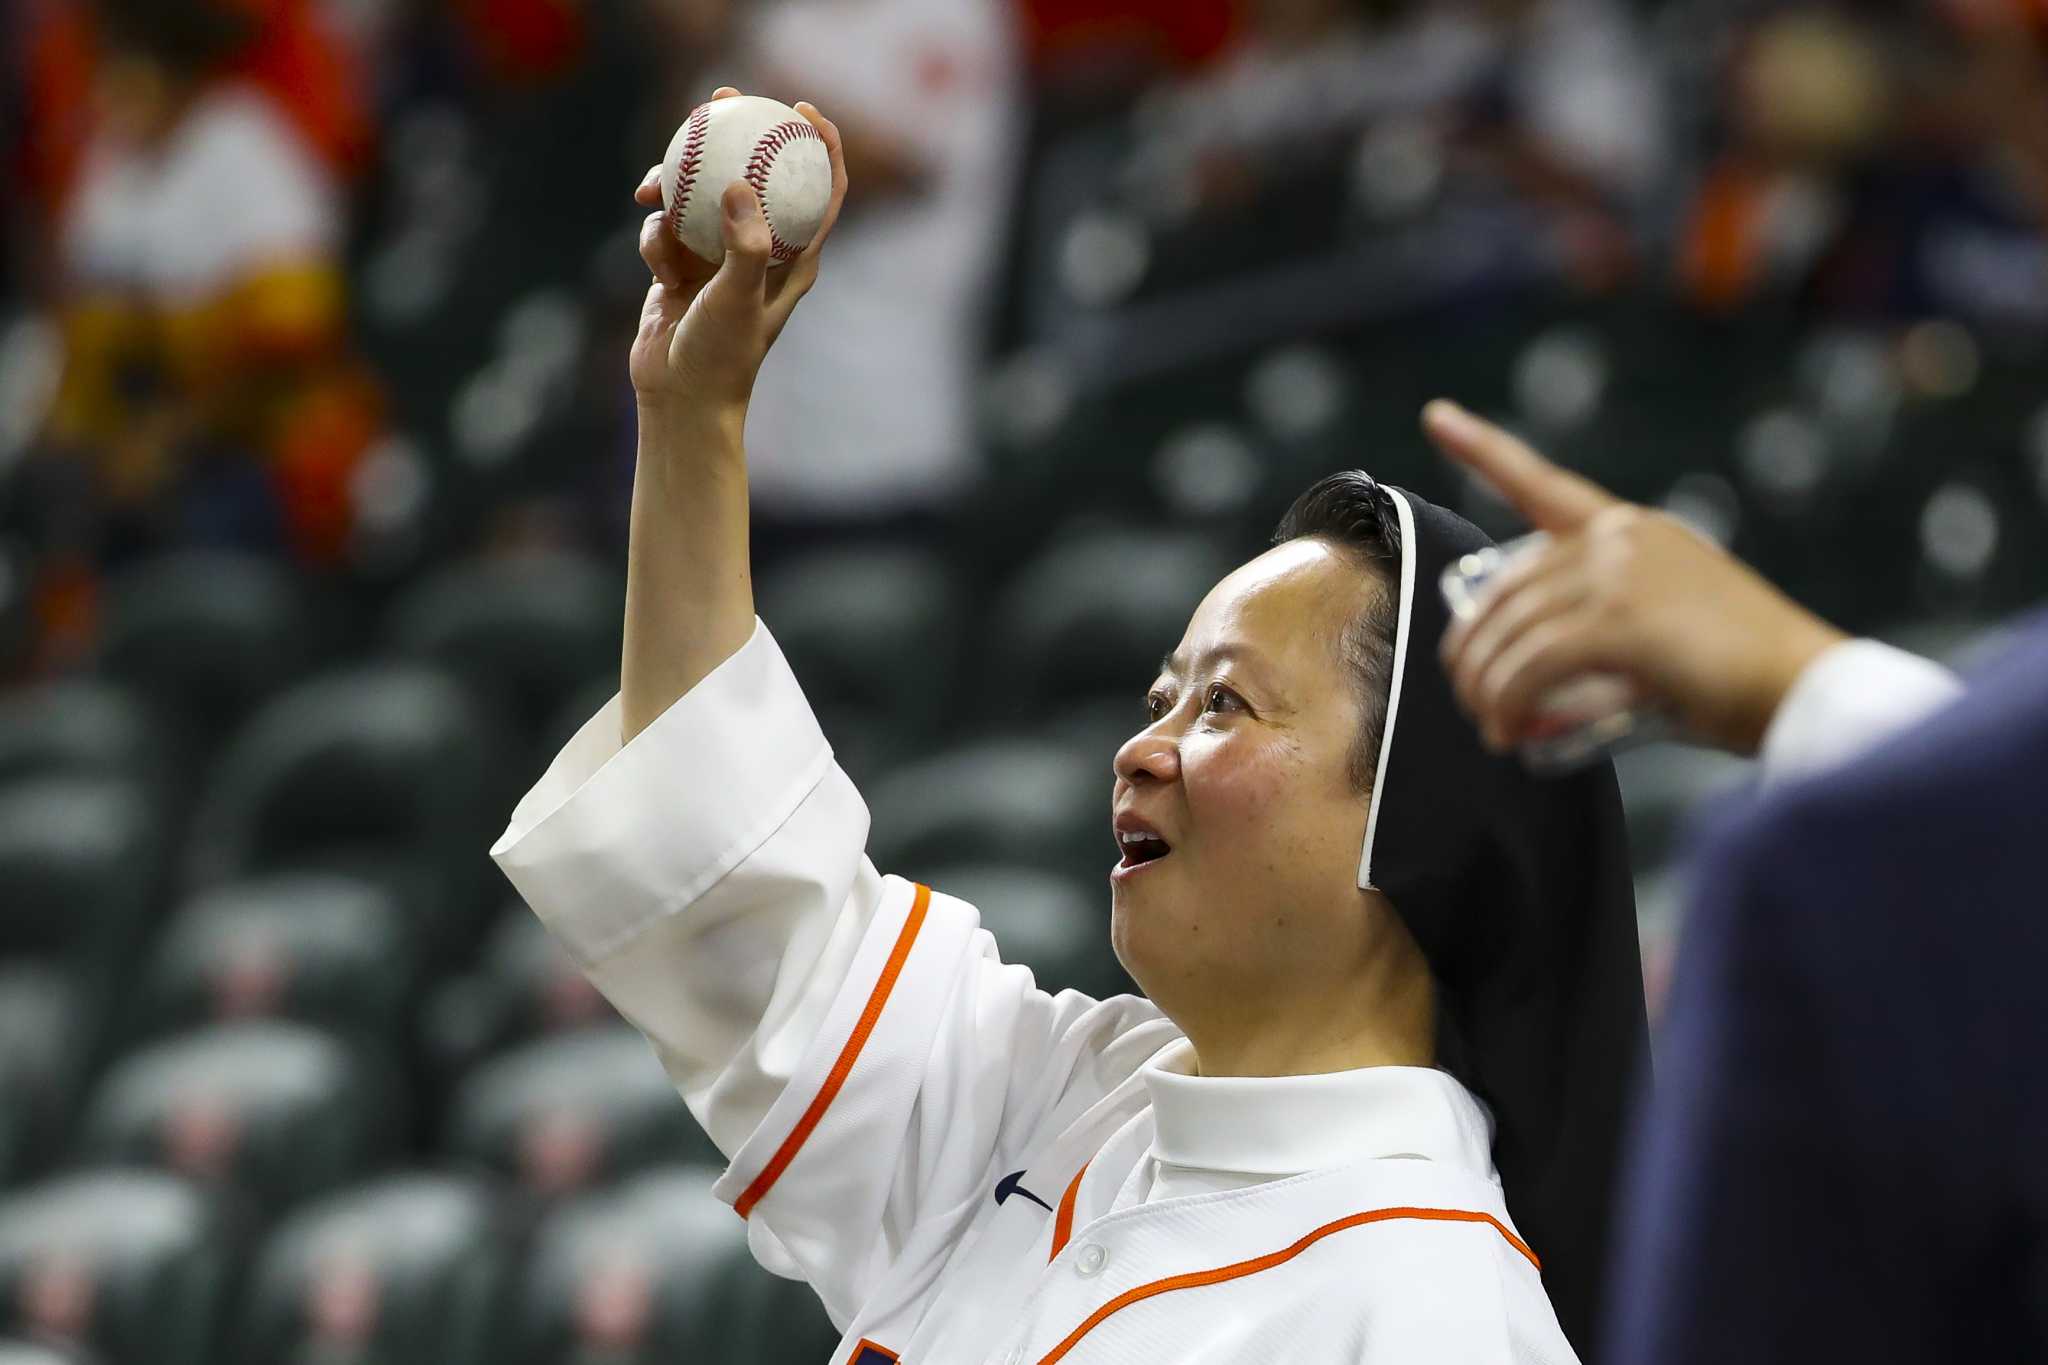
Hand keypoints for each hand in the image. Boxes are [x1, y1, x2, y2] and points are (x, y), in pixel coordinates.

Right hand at [628, 87, 847, 418]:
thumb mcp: (738, 298)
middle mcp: (760, 250)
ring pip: (699, 196)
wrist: (680, 399)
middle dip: (740, 133)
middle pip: (757, 176)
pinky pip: (665, 232)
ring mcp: (718, 257)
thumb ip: (744, 244)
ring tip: (651, 188)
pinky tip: (656, 270)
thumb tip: (738, 186)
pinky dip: (655, 243)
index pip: (823, 190)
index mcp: (794, 257)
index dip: (822, 144)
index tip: (803, 108)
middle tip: (721, 98)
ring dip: (674, 188)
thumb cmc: (722, 356)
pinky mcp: (681, 267)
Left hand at [1423, 400, 1847, 754]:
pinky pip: (1528, 667)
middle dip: (1472, 651)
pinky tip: (1508, 733)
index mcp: (1628, 528)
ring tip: (1493, 728)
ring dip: (1485, 690)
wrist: (1807, 688)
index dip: (1480, 448)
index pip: (1539, 482)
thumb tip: (1536, 671)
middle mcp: (1617, 538)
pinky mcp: (1618, 623)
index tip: (1437, 415)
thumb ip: (1607, 618)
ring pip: (1508, 635)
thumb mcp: (1668, 621)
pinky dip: (1507, 704)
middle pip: (1503, 592)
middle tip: (1475, 701)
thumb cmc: (1743, 675)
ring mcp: (1616, 575)